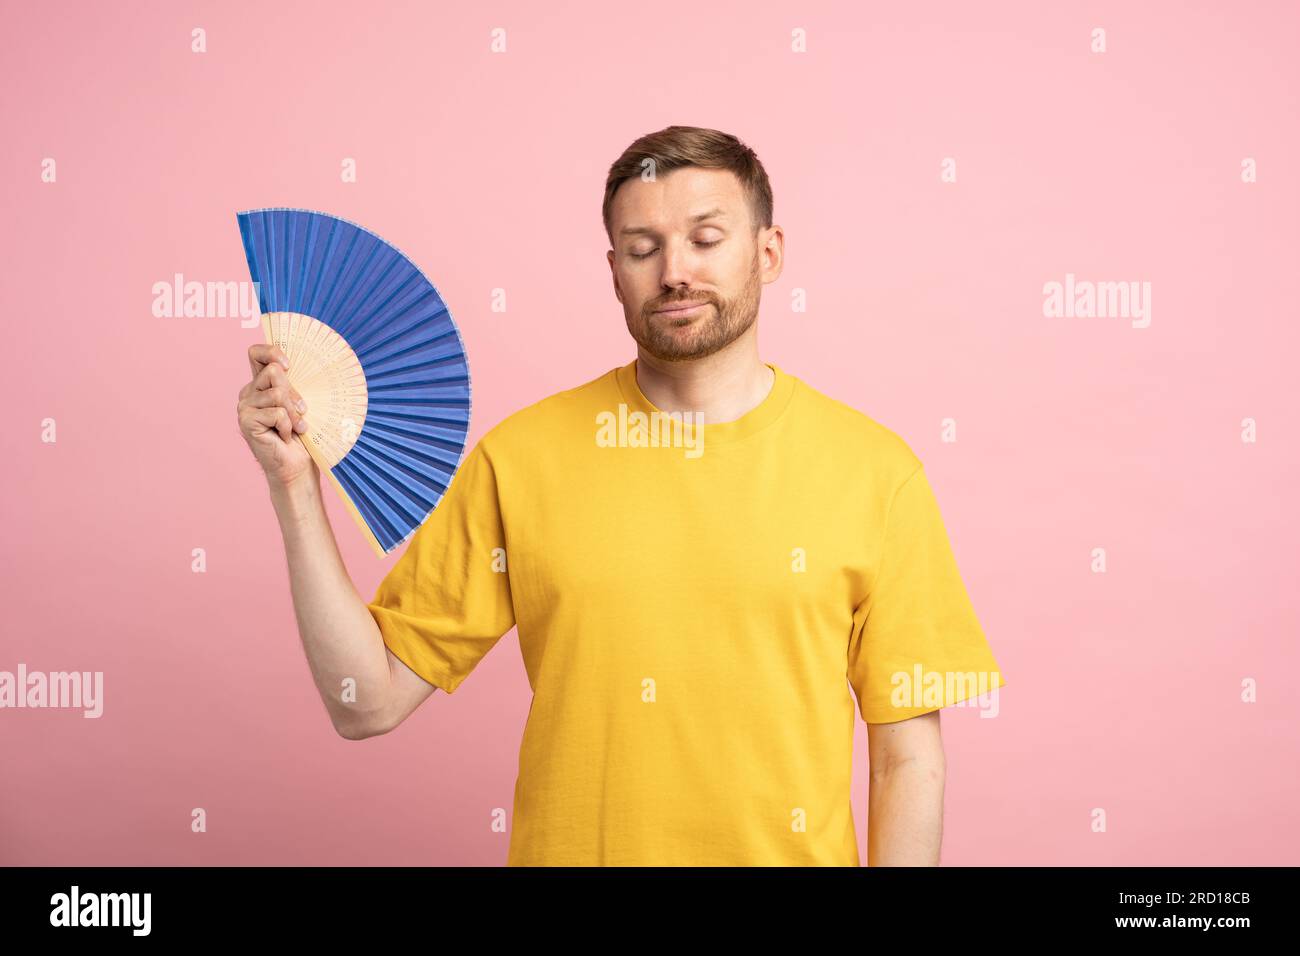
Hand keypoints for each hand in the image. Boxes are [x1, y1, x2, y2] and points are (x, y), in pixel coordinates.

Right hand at [236, 343, 316, 489]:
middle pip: (274, 372)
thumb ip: (292, 384)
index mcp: (260, 384)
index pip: (256, 353)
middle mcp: (249, 392)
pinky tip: (283, 437)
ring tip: (294, 428)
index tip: (289, 366)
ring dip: (294, 414)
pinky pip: (277, 413)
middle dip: (294, 394)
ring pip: (278, 393)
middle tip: (300, 414)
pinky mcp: (246, 420)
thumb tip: (289, 366)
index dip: (271, 352)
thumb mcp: (299, 403)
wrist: (296, 465)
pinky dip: (287, 426)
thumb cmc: (301, 434)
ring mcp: (245, 406)